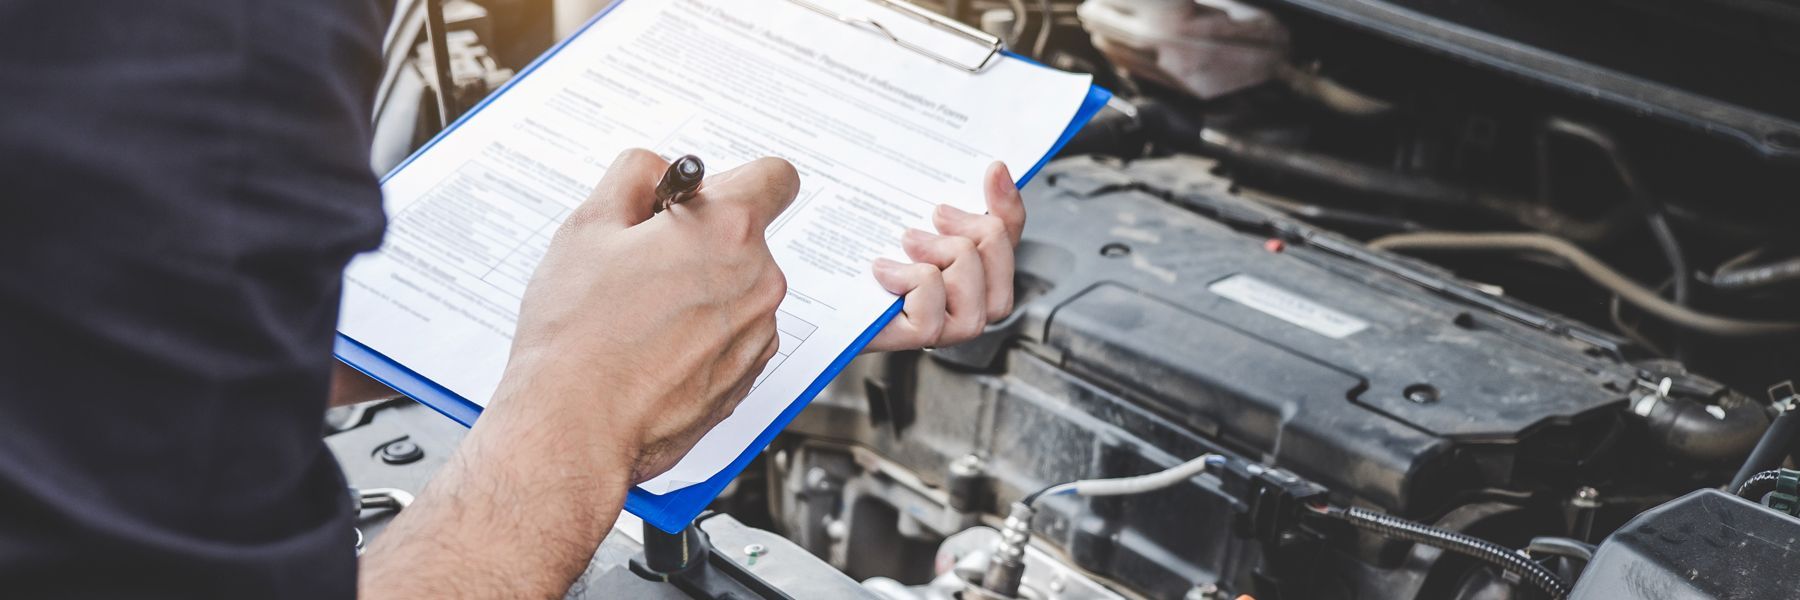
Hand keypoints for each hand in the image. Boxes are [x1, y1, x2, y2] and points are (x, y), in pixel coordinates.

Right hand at [362, 149, 797, 598]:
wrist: (575, 424)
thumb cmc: (578, 333)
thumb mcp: (589, 225)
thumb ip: (636, 175)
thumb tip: (659, 168)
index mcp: (728, 231)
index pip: (774, 176)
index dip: (735, 180)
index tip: (703, 196)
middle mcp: (759, 280)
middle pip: (747, 237)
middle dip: (703, 240)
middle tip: (643, 261)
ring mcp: (758, 332)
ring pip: (738, 288)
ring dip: (702, 289)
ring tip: (641, 313)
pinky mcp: (748, 375)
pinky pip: (735, 333)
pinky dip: (704, 333)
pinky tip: (655, 347)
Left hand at [867, 161, 1025, 351]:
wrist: (805, 290)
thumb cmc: (853, 254)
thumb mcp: (897, 212)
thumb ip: (941, 197)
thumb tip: (994, 167)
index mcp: (967, 266)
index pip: (1008, 232)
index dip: (1007, 202)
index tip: (992, 169)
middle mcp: (965, 298)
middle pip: (1000, 254)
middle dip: (974, 228)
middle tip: (935, 216)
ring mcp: (945, 323)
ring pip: (973, 278)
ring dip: (943, 253)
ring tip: (908, 242)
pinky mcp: (917, 335)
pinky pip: (934, 304)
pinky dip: (911, 279)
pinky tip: (883, 271)